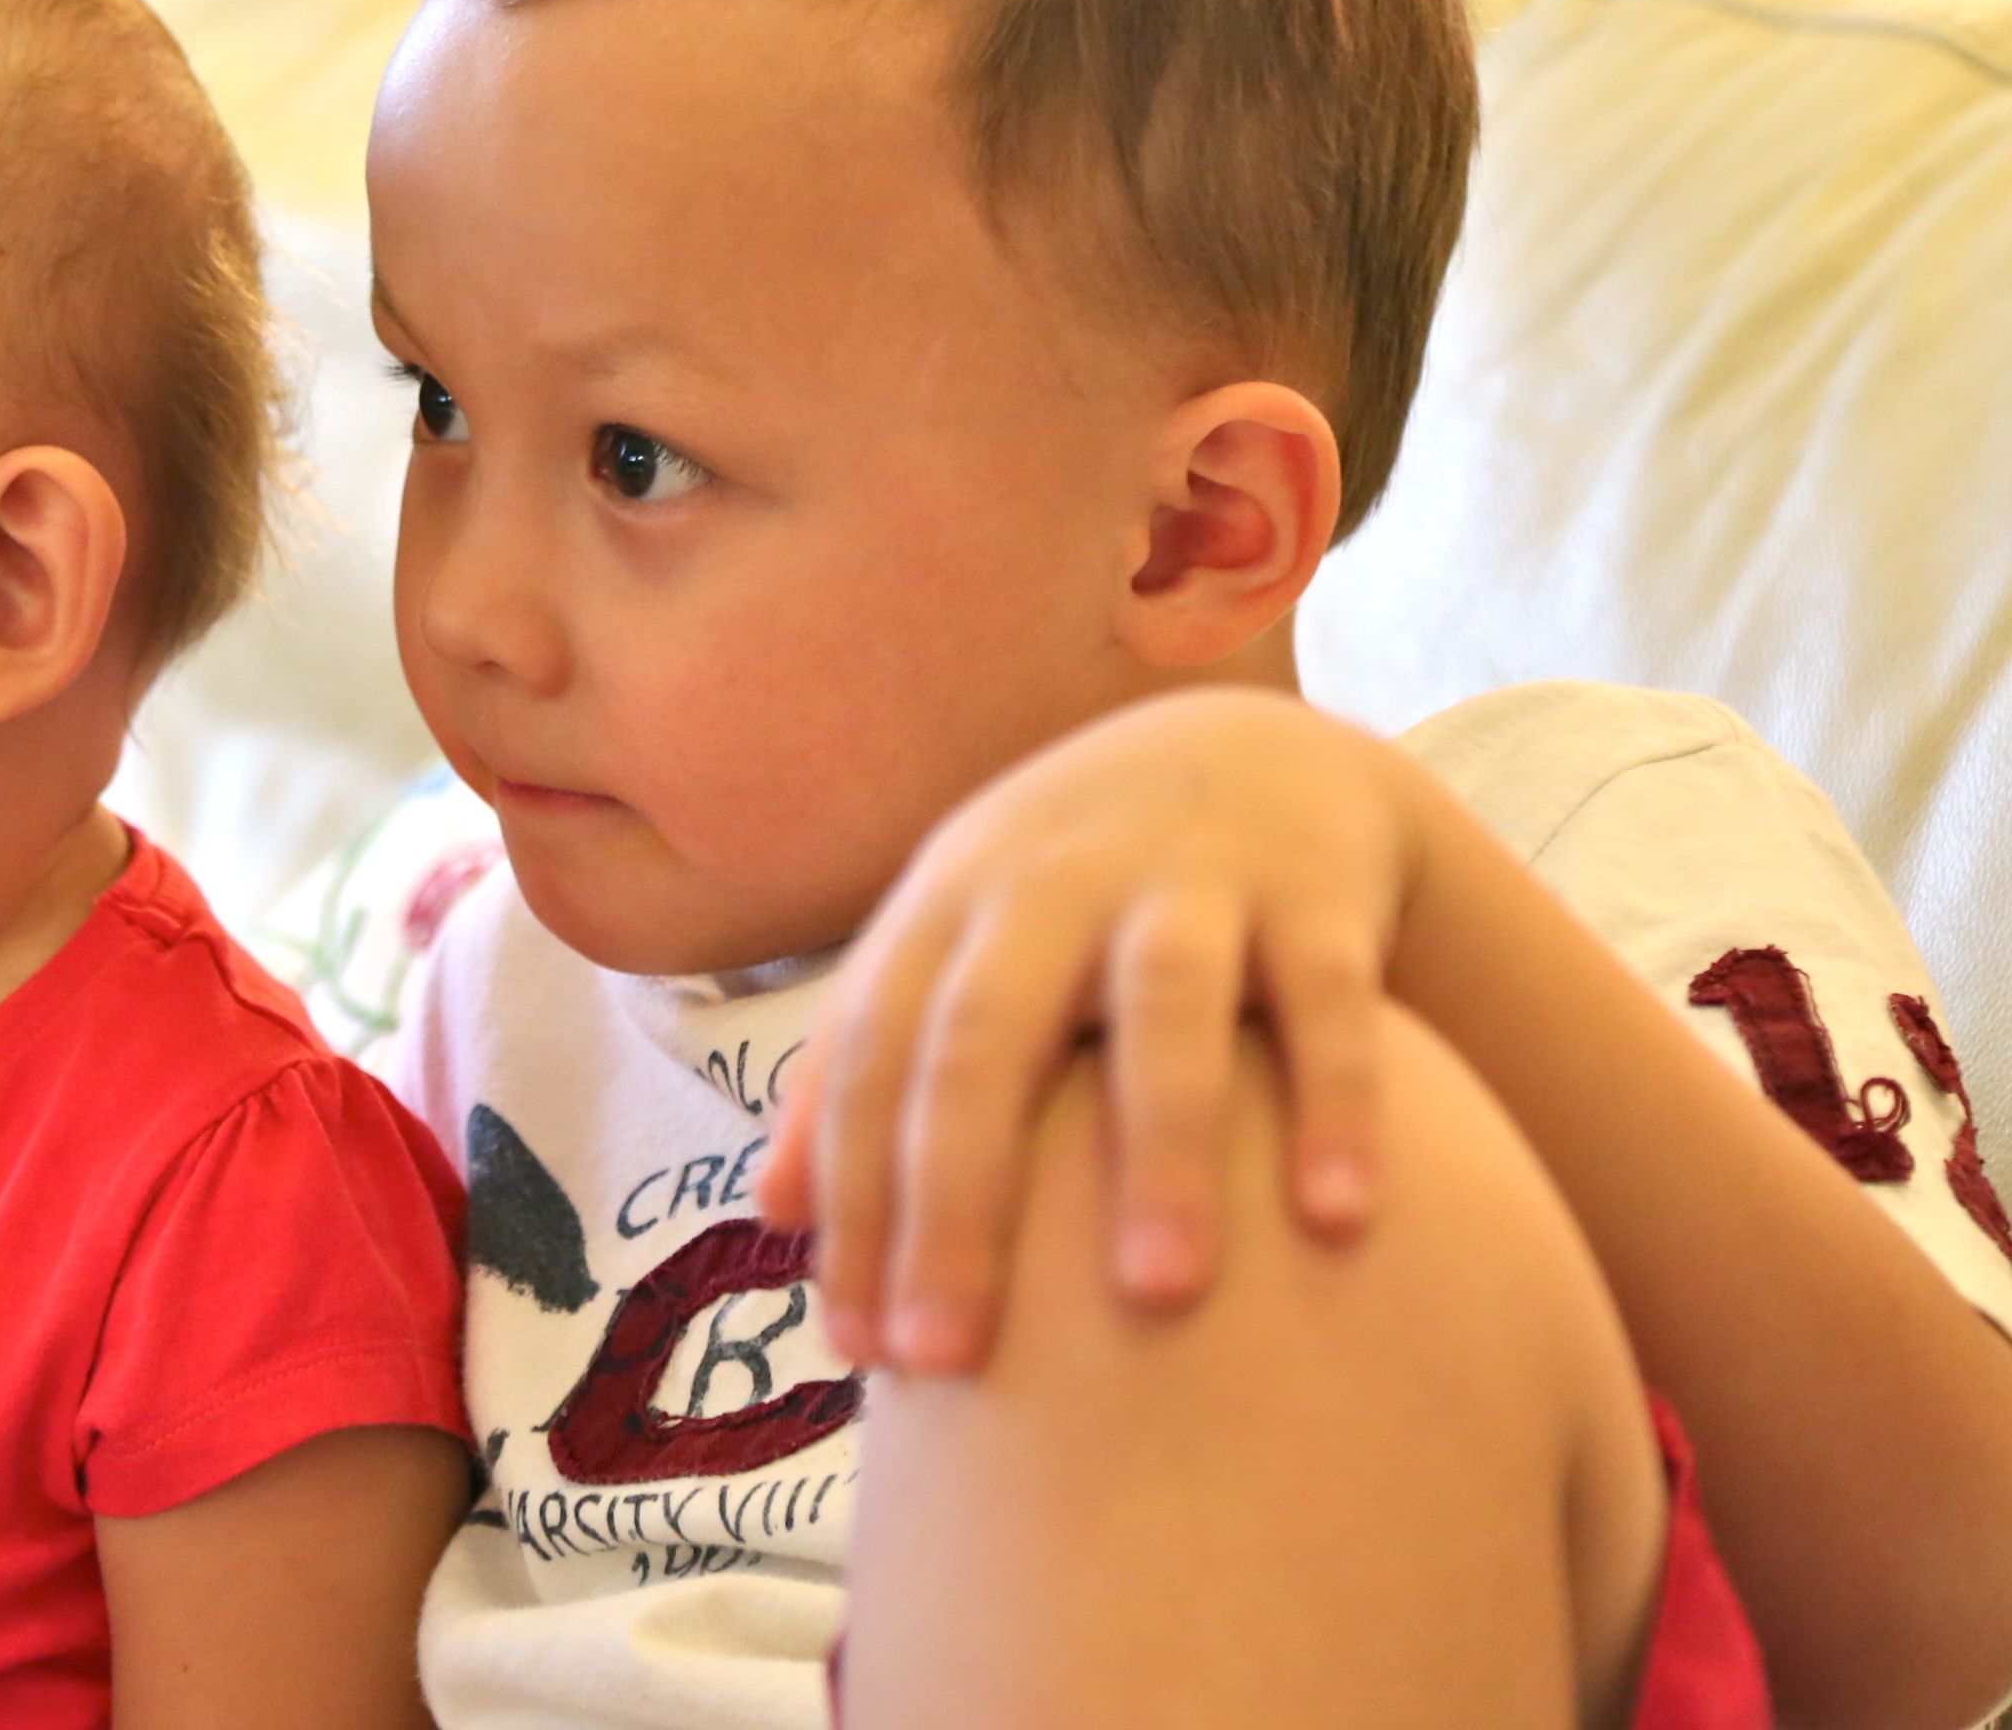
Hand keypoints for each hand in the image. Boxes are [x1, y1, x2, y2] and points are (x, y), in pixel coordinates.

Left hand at [756, 688, 1426, 1375]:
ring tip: (1159, 1294)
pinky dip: (1338, 1099)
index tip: (865, 1353)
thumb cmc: (1064, 896)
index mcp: (943, 911)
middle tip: (952, 1356)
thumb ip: (858, 1069)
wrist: (1251, 753)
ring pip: (1164, 1008)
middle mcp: (1050, 885)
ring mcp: (1187, 879)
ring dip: (1160, 1148)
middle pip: (984, 1041)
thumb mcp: (947, 947)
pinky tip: (1338, 1217)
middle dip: (958, 1198)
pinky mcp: (1316, 890)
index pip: (873, 1063)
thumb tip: (771, 1214)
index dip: (857, 1201)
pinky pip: (1329, 999)